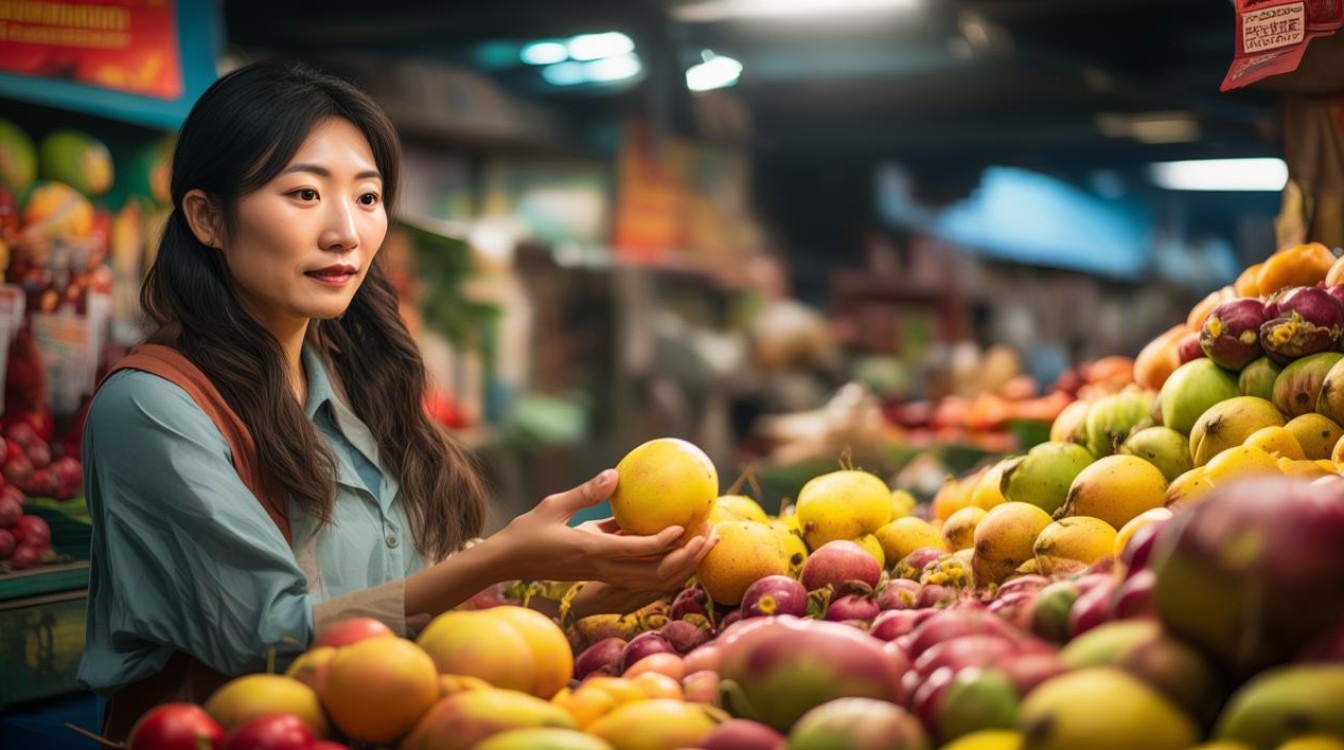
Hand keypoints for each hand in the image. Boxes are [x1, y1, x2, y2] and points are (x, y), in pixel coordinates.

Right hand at [491, 469, 714, 591]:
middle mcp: (603, 569)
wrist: (507, 563)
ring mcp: (605, 576)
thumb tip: (615, 473)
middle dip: (688, 560)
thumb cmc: (528, 532)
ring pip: (654, 581)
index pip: (636, 551)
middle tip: (710, 537)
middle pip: (656, 575)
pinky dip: (665, 563)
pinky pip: (642, 574)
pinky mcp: (604, 574)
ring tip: (705, 542)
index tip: (685, 527)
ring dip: (683, 564)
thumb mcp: (554, 505)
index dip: (664, 542)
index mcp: (591, 551)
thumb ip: (586, 492)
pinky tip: (679, 543)